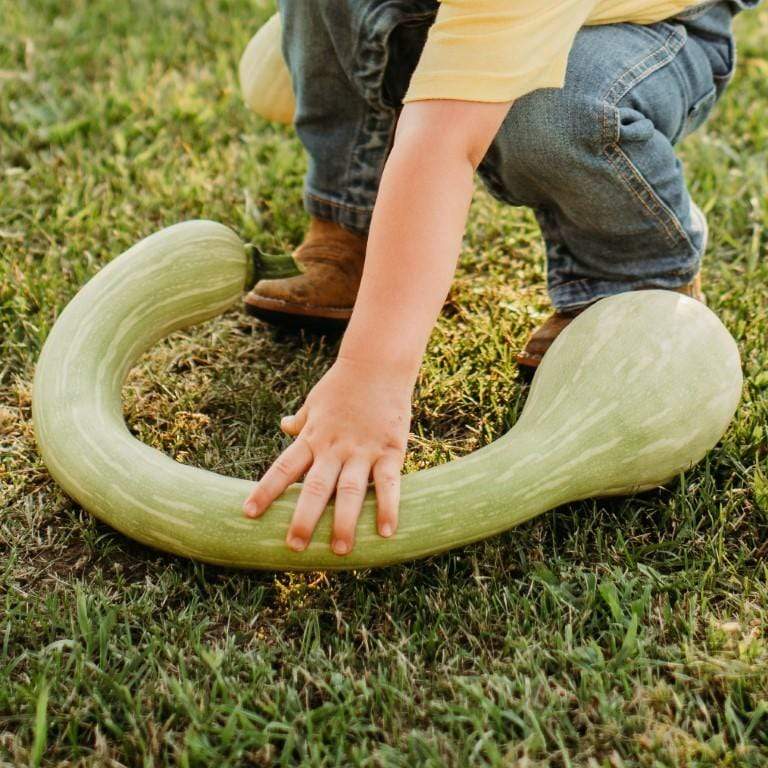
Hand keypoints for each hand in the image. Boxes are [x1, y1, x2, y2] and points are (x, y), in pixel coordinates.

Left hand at [241, 356, 412, 554]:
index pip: (283, 468)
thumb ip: (302, 420)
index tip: (248, 513)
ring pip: (349, 490)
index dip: (265, 491)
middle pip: (314, 487)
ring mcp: (362, 450)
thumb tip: (285, 425)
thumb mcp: (316, 402)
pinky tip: (385, 531)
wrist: (377, 363)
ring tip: (340, 550)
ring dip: (344, 521)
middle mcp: (333, 447)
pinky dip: (387, 507)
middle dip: (304, 518)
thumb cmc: (344, 384)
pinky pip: (388, 483)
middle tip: (294, 547)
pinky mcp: (390, 450)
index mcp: (312, 437)